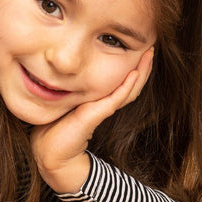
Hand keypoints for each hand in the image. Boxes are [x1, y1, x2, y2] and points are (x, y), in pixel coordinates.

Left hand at [30, 48, 153, 192]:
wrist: (50, 152)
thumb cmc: (53, 128)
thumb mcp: (65, 101)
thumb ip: (71, 89)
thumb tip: (63, 69)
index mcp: (99, 101)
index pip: (123, 82)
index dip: (134, 67)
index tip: (140, 50)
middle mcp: (104, 105)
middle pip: (132, 84)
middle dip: (143, 66)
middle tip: (151, 48)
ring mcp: (102, 110)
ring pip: (129, 90)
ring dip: (140, 72)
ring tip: (149, 55)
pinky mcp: (96, 114)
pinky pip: (116, 98)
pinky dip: (126, 86)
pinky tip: (134, 73)